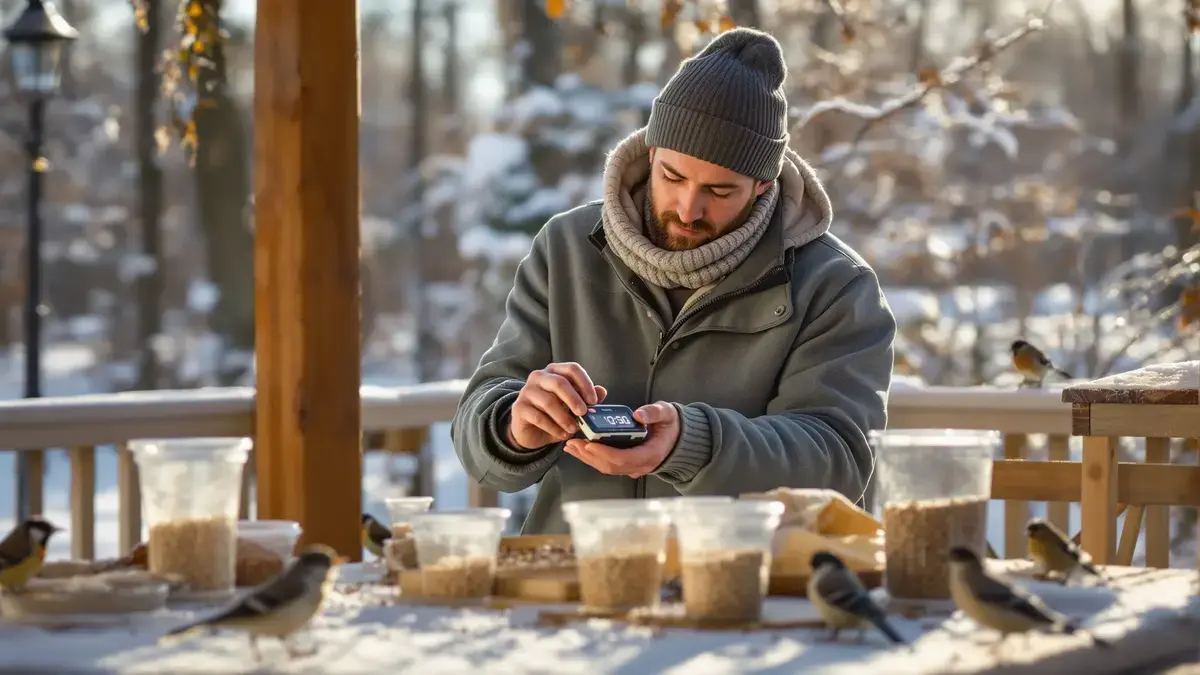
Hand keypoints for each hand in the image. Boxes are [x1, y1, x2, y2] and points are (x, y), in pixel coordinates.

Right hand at [506, 363, 607, 450]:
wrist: (530, 432)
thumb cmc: (554, 415)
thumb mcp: (572, 407)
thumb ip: (586, 399)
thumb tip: (601, 391)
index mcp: (554, 371)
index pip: (572, 369)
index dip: (585, 383)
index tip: (593, 400)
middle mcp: (539, 377)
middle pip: (559, 382)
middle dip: (574, 399)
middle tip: (584, 413)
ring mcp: (527, 391)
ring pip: (549, 402)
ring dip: (564, 418)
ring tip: (573, 429)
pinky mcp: (519, 408)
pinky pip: (539, 417)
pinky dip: (554, 428)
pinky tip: (562, 434)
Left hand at [564, 401, 679, 477]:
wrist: (679, 437)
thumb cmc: (671, 425)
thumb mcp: (667, 413)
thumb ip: (654, 413)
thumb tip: (638, 415)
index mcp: (651, 454)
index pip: (623, 458)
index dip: (604, 453)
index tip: (589, 443)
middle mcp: (641, 465)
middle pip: (610, 466)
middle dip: (589, 455)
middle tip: (573, 443)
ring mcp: (634, 467)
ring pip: (607, 467)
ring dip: (587, 458)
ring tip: (571, 446)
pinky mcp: (627, 464)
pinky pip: (608, 465)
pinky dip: (593, 457)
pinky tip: (580, 449)